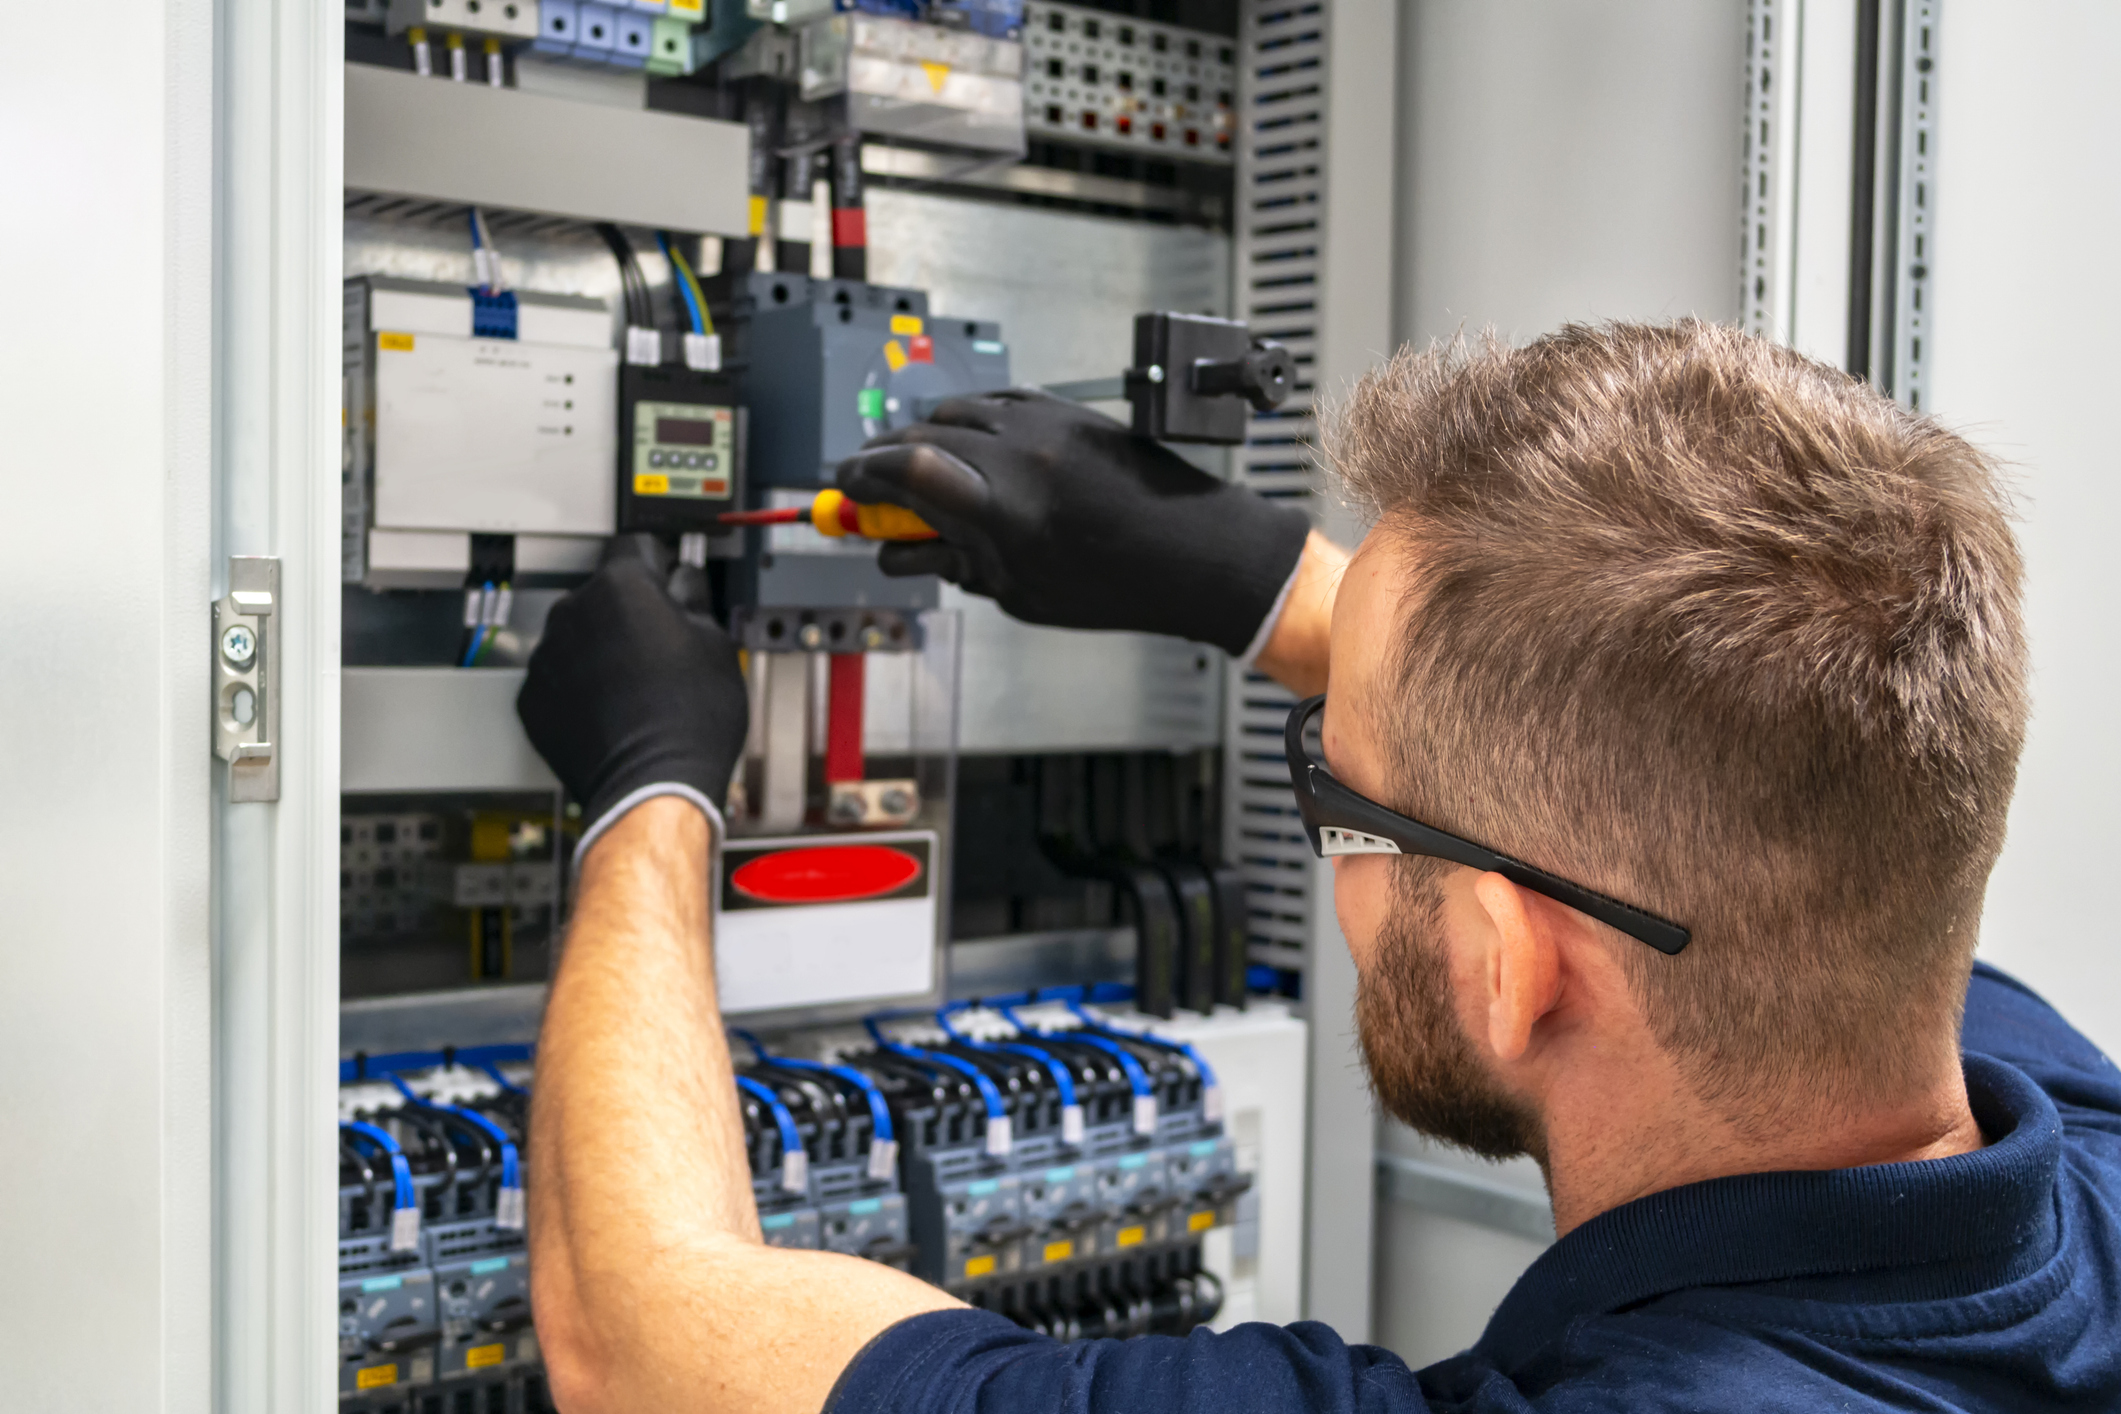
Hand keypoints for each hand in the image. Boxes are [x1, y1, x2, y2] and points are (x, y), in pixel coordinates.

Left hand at [517, 536, 748, 856]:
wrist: (652, 785)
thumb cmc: (688, 721)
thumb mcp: (717, 644)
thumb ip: (694, 600)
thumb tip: (685, 587)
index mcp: (622, 586)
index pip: (636, 545)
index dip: (660, 564)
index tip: (669, 579)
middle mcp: (574, 612)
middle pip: (603, 593)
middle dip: (629, 612)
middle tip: (663, 647)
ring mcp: (547, 656)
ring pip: (577, 636)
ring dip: (600, 650)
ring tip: (638, 686)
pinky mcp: (532, 699)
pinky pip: (557, 679)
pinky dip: (578, 689)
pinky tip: (613, 710)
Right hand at [835, 389, 1310, 655]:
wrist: (1197, 551)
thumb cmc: (1120, 586)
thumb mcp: (1023, 594)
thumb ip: (956, 564)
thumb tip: (904, 549)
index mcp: (1006, 512)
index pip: (905, 472)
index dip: (861, 478)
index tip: (845, 492)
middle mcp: (1021, 457)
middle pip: (919, 437)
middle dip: (882, 461)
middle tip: (866, 487)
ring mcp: (1045, 426)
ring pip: (954, 412)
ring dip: (922, 437)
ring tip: (917, 471)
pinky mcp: (1066, 411)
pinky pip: (996, 401)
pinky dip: (968, 421)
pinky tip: (967, 447)